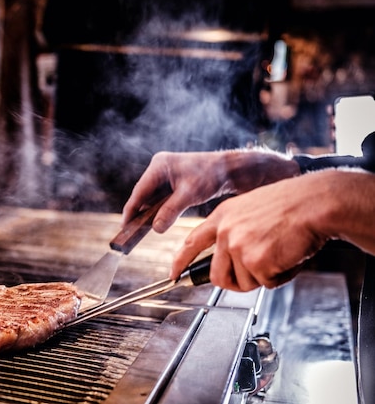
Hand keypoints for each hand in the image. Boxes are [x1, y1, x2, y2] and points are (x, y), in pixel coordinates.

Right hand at [122, 149, 298, 232]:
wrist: (230, 170)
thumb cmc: (212, 176)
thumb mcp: (190, 194)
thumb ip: (170, 211)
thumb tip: (155, 228)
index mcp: (159, 165)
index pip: (139, 191)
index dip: (131, 210)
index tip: (124, 226)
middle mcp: (158, 168)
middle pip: (142, 195)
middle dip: (138, 213)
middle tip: (130, 233)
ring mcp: (164, 174)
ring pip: (151, 198)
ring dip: (148, 213)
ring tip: (140, 231)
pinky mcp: (171, 182)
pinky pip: (160, 198)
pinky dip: (158, 210)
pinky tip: (156, 222)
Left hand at [170, 168, 374, 290]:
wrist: (313, 202)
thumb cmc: (291, 204)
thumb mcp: (250, 209)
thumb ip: (235, 230)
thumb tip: (232, 258)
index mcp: (222, 216)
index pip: (191, 242)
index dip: (180, 262)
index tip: (173, 275)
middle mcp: (225, 232)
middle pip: (218, 275)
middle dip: (236, 282)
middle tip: (256, 274)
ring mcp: (238, 247)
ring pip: (243, 282)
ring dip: (263, 276)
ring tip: (278, 254)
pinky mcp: (255, 262)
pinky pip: (266, 283)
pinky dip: (281, 276)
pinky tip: (288, 256)